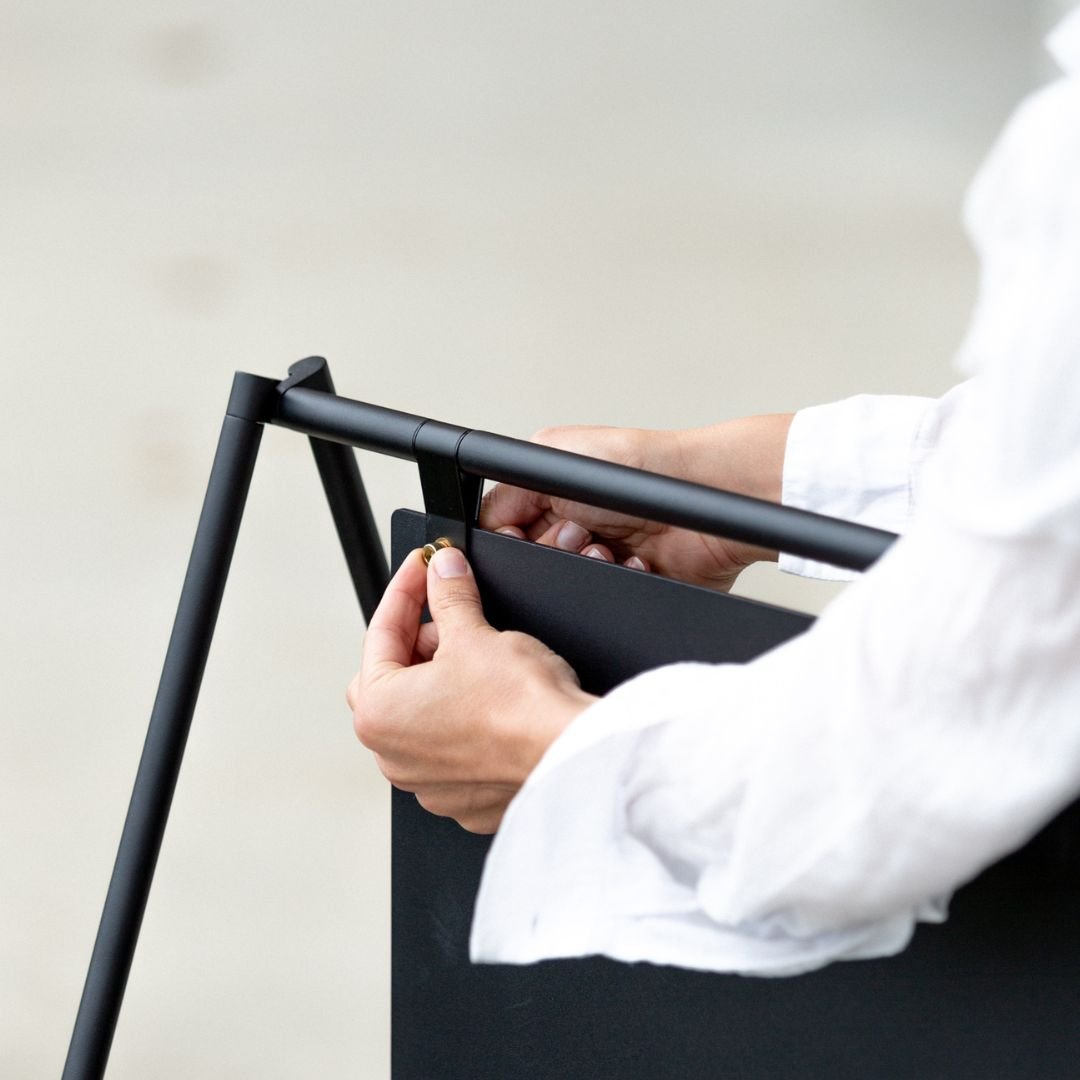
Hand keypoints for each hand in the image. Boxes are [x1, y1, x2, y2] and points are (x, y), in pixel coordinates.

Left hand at [347, 545, 595, 832]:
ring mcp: (428, 782)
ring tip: (477, 655)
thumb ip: (449, 595)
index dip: (406, 590)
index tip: (423, 567)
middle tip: (451, 614)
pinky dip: (463, 717)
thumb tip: (444, 572)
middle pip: (393, 676)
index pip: (381, 634)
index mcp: (379, 714)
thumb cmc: (519, 707)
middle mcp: (393, 756)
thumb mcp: (475, 633)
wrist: (570, 753)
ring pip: (421, 713)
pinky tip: (489, 697)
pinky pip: (451, 745)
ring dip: (441, 679)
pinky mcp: (465, 795)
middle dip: (420, 639)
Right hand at [480, 420, 790, 590]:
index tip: (526, 539)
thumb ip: (505, 490)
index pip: (508, 531)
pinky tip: (634, 562)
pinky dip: (620, 583)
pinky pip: (608, 601)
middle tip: (580, 533)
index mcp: (553, 493)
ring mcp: (605, 556)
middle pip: (535, 563)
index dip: (515, 541)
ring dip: (587, 571)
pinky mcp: (634, 582)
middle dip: (555, 553)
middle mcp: (577, 524)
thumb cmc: (640, 465)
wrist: (705, 494)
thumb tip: (478, 526)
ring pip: (569, 587)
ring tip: (610, 548)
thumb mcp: (554, 459)